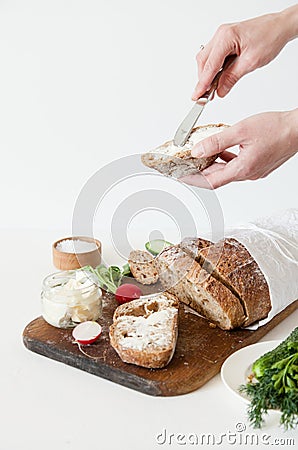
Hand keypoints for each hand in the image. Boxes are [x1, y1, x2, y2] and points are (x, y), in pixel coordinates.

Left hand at [179, 110, 297, 188]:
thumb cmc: (276, 128)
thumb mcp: (241, 130)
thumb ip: (217, 141)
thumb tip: (197, 150)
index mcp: (243, 169)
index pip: (210, 181)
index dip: (193, 180)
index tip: (180, 177)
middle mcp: (248, 174)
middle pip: (217, 177)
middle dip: (200, 171)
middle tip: (186, 164)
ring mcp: (253, 171)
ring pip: (227, 171)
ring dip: (213, 164)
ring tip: (201, 155)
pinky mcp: (257, 166)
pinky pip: (236, 165)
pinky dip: (225, 159)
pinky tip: (221, 149)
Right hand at [192, 6, 297, 99]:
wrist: (279, 27)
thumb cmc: (269, 38)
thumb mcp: (251, 62)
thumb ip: (232, 77)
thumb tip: (220, 90)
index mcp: (226, 37)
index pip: (209, 66)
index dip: (202, 84)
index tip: (196, 97)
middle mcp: (221, 34)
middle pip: (203, 61)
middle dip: (204, 80)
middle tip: (207, 96)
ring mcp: (222, 36)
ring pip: (206, 59)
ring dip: (209, 74)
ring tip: (215, 88)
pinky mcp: (225, 40)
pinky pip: (213, 56)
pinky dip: (214, 68)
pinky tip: (219, 77)